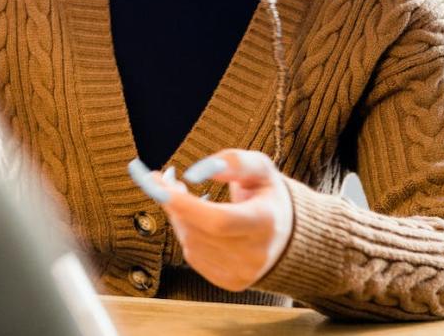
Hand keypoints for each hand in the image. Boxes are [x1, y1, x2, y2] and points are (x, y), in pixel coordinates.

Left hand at [129, 150, 294, 291]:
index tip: (157, 182)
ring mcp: (242, 273)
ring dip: (177, 216)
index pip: (219, 220)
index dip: (184, 204)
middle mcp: (256, 254)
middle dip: (172, 203)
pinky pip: (192, 255)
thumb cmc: (267, 194)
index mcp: (266, 223)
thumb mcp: (259, 168)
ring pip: (190, 242)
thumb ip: (233, 162)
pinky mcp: (229, 281)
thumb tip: (193, 173)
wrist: (286, 234)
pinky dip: (186, 232)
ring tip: (182, 194)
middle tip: (160, 179)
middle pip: (198, 231)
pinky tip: (194, 218)